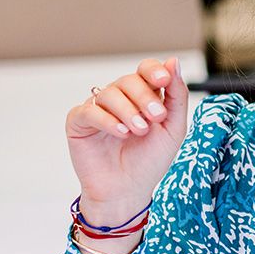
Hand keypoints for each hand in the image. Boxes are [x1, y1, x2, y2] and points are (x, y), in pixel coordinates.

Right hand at [66, 57, 187, 225]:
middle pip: (129, 80)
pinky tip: (121, 133)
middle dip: (145, 96)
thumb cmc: (149, 161)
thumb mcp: (173, 128)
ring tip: (139, 130)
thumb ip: (176, 96)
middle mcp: (119, 99)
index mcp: (142, 96)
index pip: (145, 70)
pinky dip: (107, 120)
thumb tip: (174, 62)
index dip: (153, 71)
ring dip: (128, 110)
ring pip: (110, 93)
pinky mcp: (78, 123)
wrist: (127, 191)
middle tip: (155, 117)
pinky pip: (90, 111)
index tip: (163, 81)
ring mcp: (98, 109)